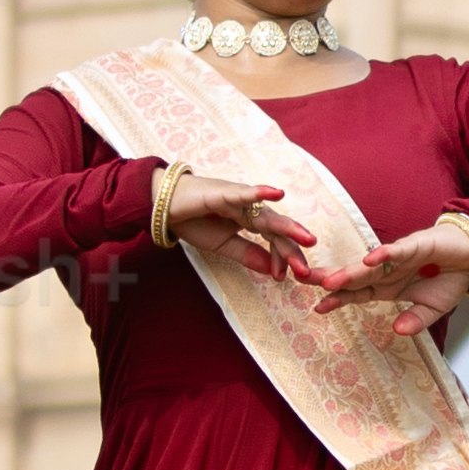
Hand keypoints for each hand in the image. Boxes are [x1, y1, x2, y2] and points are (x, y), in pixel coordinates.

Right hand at [165, 172, 321, 282]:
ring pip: (267, 215)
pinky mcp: (225, 192)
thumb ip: (247, 254)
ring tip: (306, 239)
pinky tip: (277, 194)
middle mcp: (249, 208)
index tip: (284, 278)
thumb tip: (273, 271)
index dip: (281, 258)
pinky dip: (261, 193)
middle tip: (305, 270)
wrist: (162, 205)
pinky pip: (246, 193)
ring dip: (287, 228)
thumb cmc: (192, 220)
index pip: (273, 240)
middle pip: (276, 230)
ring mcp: (239, 199)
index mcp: (249, 220)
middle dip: (291, 249)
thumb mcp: (223, 245)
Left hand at [301, 218, 468, 332]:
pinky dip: (383, 255)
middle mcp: (387, 271)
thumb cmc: (448, 279)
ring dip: (351, 271)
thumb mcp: (432, 310)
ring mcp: (398, 257)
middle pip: (354, 277)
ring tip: (331, 279)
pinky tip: (369, 260)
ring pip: (369, 265)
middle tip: (304, 280)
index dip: (338, 299)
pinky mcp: (415, 245)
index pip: (357, 294)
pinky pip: (396, 251)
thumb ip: (415, 320)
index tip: (318, 307)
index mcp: (387, 287)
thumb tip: (399, 331)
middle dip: (330, 279)